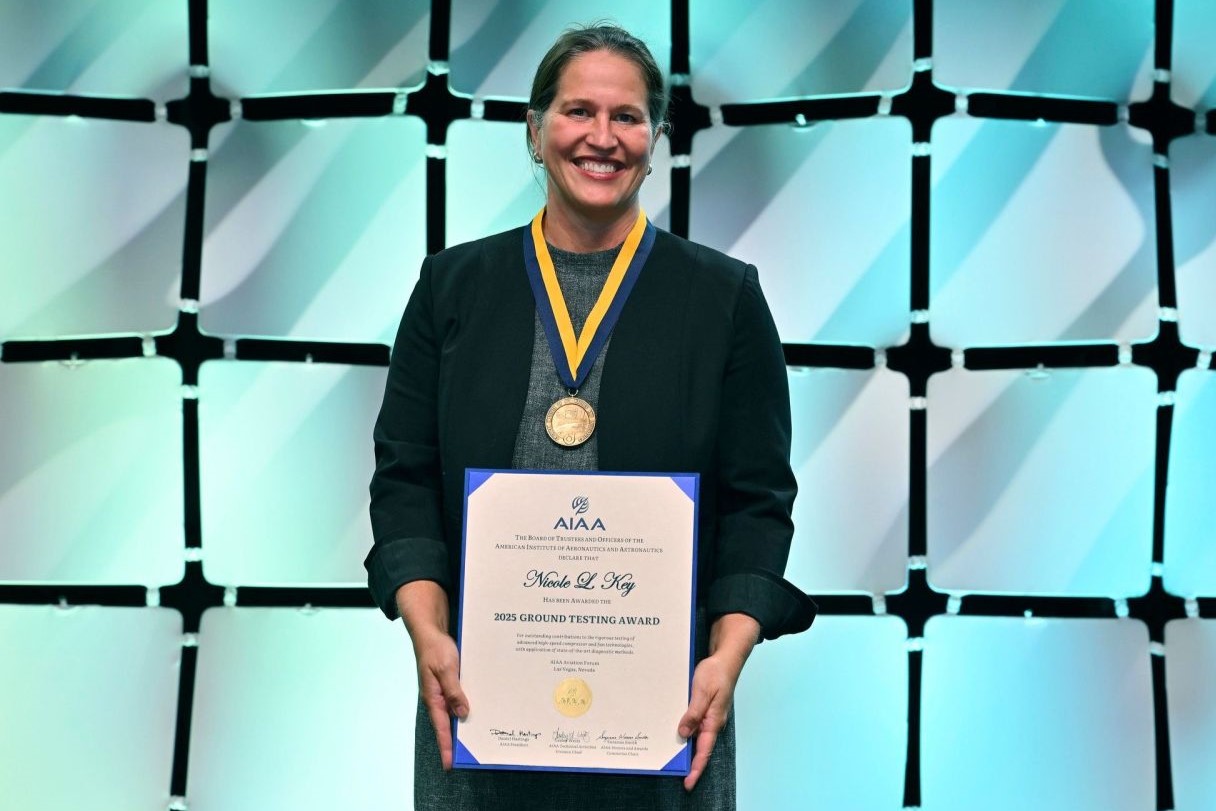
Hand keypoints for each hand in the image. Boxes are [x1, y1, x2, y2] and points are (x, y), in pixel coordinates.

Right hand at [397, 580, 468, 769]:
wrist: (429, 630)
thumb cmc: (435, 647)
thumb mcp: (446, 668)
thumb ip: (454, 691)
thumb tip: (462, 714)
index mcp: (433, 697)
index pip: (441, 727)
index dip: (446, 746)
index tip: (449, 763)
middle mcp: (436, 697)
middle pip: (447, 724)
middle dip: (454, 741)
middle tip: (464, 758)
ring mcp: (441, 691)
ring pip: (453, 712)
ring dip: (462, 725)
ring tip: (474, 740)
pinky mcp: (447, 684)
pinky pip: (456, 700)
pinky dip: (464, 708)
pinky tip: (475, 711)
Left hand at [677, 613, 759, 790]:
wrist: (726, 659)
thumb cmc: (716, 673)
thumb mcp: (702, 691)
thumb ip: (693, 713)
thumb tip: (684, 733)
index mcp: (713, 721)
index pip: (704, 750)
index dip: (696, 767)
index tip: (688, 782)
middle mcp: (712, 722)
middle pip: (701, 748)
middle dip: (691, 763)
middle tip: (678, 776)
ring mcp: (710, 717)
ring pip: (697, 737)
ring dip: (687, 748)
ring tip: (673, 759)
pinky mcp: (706, 710)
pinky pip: (695, 726)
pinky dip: (686, 732)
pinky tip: (676, 734)